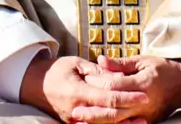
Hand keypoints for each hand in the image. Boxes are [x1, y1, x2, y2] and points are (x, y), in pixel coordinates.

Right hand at [20, 55, 149, 122]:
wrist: (34, 85)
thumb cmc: (56, 71)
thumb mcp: (75, 63)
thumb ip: (96, 72)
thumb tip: (115, 76)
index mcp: (78, 93)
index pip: (108, 98)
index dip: (127, 97)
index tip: (143, 94)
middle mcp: (77, 110)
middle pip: (108, 116)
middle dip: (129, 112)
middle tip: (146, 106)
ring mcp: (75, 121)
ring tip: (141, 121)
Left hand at [82, 55, 180, 122]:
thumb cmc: (165, 68)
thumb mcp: (144, 61)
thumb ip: (121, 64)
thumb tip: (100, 61)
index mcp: (144, 83)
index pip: (116, 86)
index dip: (98, 84)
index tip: (84, 80)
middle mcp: (145, 102)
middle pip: (115, 110)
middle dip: (94, 112)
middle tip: (76, 111)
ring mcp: (148, 115)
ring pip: (121, 122)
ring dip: (101, 121)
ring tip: (83, 120)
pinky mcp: (149, 121)